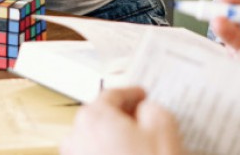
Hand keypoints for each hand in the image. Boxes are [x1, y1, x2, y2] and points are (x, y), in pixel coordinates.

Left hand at [61, 87, 182, 154]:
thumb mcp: (164, 129)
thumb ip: (153, 109)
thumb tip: (146, 111)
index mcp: (93, 118)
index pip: (112, 95)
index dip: (131, 94)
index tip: (141, 96)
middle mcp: (75, 138)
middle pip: (98, 117)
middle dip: (121, 116)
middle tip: (142, 118)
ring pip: (94, 140)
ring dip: (113, 139)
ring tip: (138, 146)